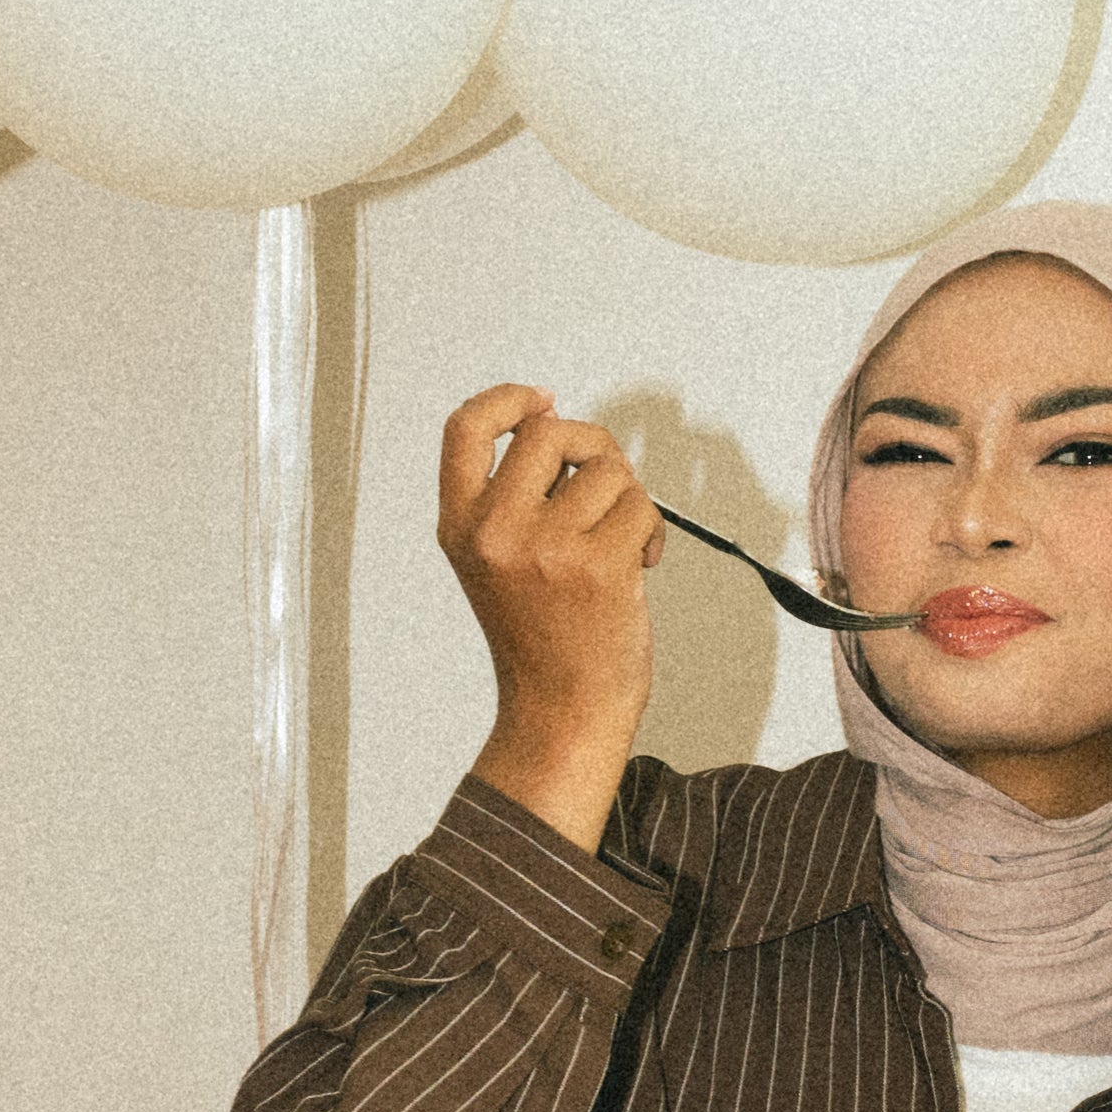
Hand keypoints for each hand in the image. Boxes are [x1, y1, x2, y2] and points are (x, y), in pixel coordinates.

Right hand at [439, 382, 665, 854]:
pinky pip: (641, 508)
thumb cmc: (542, 640)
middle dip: (592, 449)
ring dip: (627, 499)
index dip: (507, 400)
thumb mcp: (495, 563)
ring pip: (607, 468)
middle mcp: (495, 531)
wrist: (562, 712)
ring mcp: (546, 547)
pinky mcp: (597, 565)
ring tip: (620, 544)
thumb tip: (564, 434)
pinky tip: (639, 565)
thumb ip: (511, 500)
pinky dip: (651, 532)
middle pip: (551, 432)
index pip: (467, 429)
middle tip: (604, 488)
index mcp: (461, 526)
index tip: (541, 401)